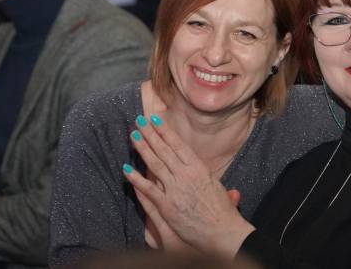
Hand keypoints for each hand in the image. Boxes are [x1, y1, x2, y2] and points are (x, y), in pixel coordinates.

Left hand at [123, 116, 254, 256]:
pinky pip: (149, 189)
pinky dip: (136, 179)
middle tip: (138, 121)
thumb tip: (195, 165)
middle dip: (150, 134)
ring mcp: (175, 189)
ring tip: (133, 136)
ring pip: (155, 164)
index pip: (178, 144)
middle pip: (164, 150)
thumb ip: (202, 174)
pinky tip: (126, 169)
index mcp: (198, 167)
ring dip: (143, 148)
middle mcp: (185, 174)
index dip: (164, 130)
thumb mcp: (215, 184)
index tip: (154, 119)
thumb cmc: (222, 210)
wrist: (223, 231)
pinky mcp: (167, 206)